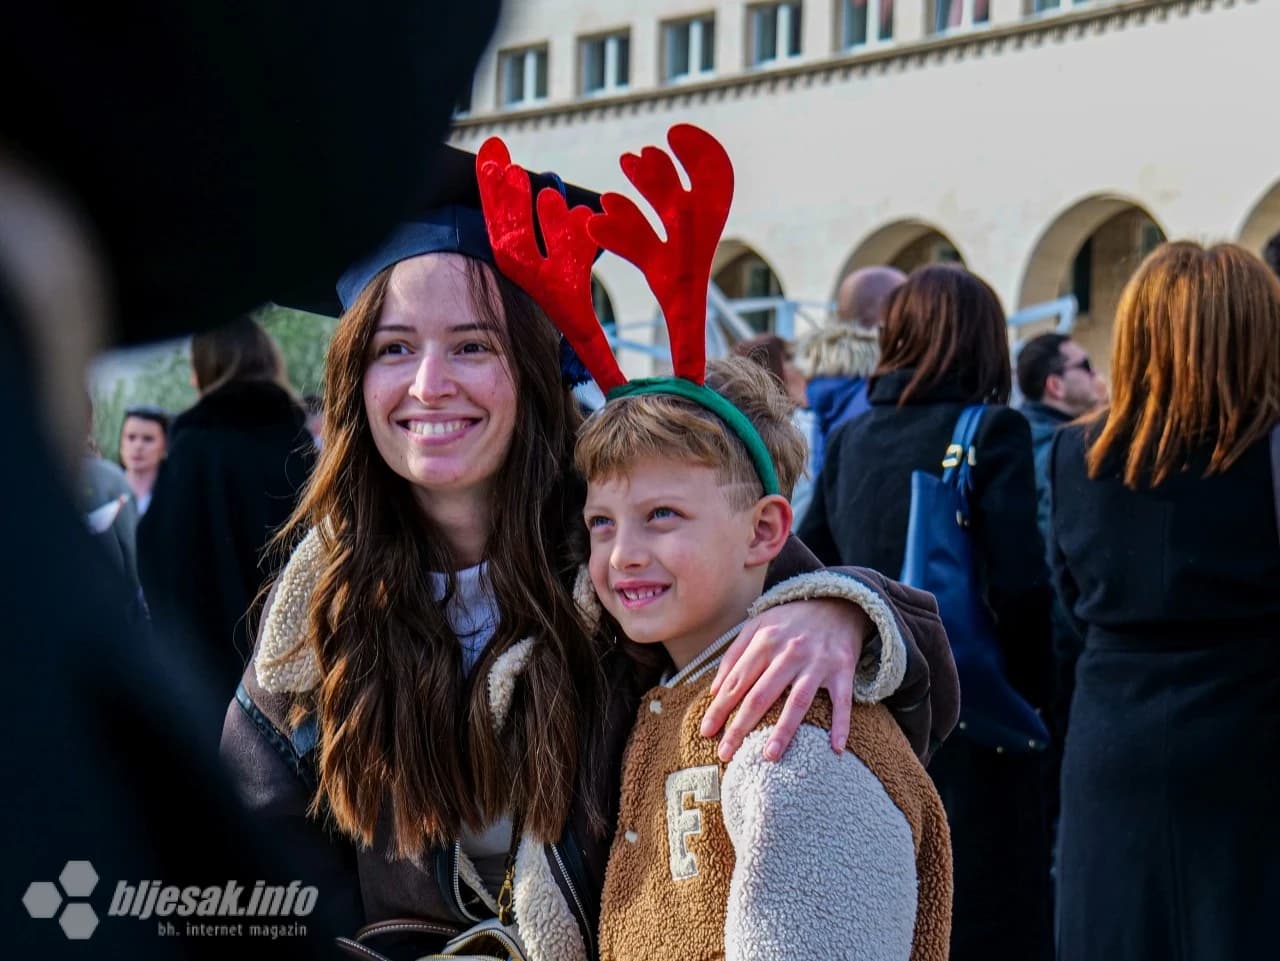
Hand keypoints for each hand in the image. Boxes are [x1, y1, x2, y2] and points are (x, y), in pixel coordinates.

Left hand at [700, 599, 872, 761]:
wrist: (836, 601)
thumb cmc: (789, 621)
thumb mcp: (757, 626)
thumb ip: (733, 656)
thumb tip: (713, 691)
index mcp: (765, 642)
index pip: (737, 682)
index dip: (720, 708)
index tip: (706, 732)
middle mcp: (789, 653)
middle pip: (761, 695)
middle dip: (741, 726)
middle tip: (726, 754)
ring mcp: (817, 662)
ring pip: (798, 701)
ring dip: (783, 730)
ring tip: (769, 756)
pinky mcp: (843, 669)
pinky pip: (842, 701)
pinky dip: (841, 724)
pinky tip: (835, 749)